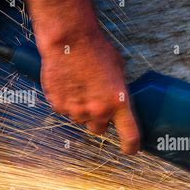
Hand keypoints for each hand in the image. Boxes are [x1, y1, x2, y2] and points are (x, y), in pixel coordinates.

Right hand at [28, 0, 139, 153]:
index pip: (130, 136)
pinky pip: (64, 111)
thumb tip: (119, 100)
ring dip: (81, 110)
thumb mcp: (119, 70)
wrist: (68, 39)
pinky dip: (66, 102)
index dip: (131, 147)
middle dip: (99, 120)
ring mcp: (77, 110)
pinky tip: (68, 85)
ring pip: (81, 120)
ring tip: (80, 87)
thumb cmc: (95, 49)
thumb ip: (119, 91)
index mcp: (119, 103)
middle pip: (100, 130)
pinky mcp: (58, 105)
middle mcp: (98, 111)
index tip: (131, 150)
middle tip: (96, 102)